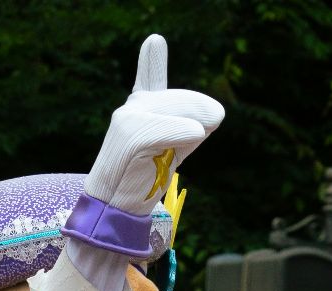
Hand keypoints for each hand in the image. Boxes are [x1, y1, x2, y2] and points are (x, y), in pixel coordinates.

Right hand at [86, 35, 224, 214]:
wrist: (117, 206)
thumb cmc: (147, 178)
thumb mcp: (175, 147)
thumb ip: (193, 124)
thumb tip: (214, 113)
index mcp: (142, 107)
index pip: (150, 77)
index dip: (152, 61)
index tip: (155, 41)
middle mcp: (133, 107)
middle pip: (181, 100)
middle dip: (201, 113)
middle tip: (208, 126)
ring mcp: (128, 117)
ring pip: (176, 111)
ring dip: (194, 126)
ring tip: (187, 143)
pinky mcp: (130, 134)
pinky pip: (164, 127)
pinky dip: (183, 131)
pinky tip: (196, 134)